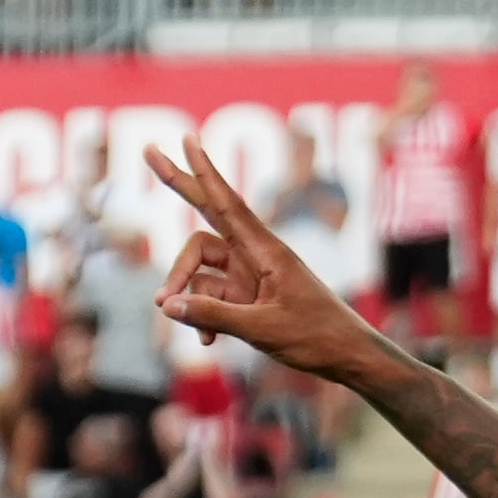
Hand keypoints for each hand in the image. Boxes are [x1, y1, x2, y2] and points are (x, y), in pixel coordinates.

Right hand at [146, 141, 382, 380]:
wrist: (349, 358)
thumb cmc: (317, 338)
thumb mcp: (263, 329)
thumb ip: (214, 316)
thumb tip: (167, 306)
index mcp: (266, 252)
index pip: (227, 205)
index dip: (205, 173)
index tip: (189, 139)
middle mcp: (255, 256)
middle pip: (208, 214)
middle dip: (180, 186)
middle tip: (149, 151)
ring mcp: (250, 276)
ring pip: (201, 271)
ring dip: (186, 293)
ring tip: (179, 318)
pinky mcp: (248, 297)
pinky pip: (212, 298)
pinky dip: (205, 317)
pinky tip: (209, 342)